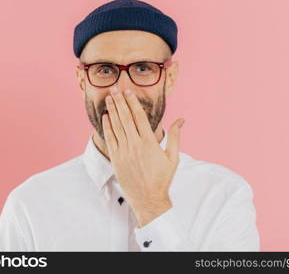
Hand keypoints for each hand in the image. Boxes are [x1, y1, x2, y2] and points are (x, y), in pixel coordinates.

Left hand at [102, 86, 184, 226]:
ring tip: (109, 98)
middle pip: (125, 117)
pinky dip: (107, 126)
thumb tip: (182, 120)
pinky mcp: (116, 159)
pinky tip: (106, 117)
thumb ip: (175, 136)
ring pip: (116, 126)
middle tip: (115, 89)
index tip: (128, 92)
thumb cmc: (162, 178)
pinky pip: (110, 139)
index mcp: (149, 142)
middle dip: (120, 102)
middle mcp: (135, 144)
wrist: (148, 199)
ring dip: (112, 110)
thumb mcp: (173, 157)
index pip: (139, 116)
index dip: (133, 102)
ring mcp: (124, 152)